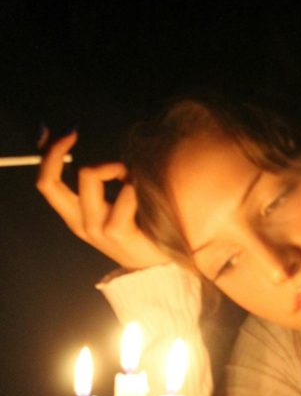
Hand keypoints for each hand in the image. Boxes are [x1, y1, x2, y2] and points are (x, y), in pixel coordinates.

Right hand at [36, 131, 168, 268]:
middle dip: (56, 151)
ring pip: (90, 175)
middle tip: (74, 133)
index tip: (68, 133)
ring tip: (132, 180)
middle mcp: (79, 222)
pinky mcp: (116, 232)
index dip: (49, 154)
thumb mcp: (109, 204)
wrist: (158, 262)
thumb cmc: (137, 228)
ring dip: (114, 167)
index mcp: (75, 215)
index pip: (47, 184)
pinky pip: (124, 191)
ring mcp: (95, 229)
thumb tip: (85, 144)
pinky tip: (144, 193)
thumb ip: (98, 179)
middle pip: (49, 182)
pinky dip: (135, 184)